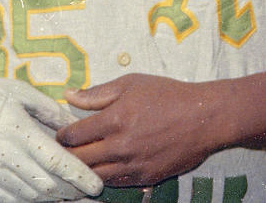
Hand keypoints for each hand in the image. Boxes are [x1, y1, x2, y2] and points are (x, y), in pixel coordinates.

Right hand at [0, 73, 102, 202]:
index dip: (80, 176)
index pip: (57, 161)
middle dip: (71, 192)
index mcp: (19, 130)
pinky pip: (9, 199)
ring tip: (69, 196)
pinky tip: (41, 198)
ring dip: (53, 199)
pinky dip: (29, 201)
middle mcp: (7, 155)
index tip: (96, 184)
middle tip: (87, 192)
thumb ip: (49, 110)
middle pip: (47, 184)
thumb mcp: (20, 92)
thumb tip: (73, 125)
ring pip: (30, 196)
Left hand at [56, 74, 216, 187]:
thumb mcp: (130, 83)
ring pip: (95, 176)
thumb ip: (96, 93)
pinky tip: (102, 169)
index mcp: (114, 119)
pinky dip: (105, 177)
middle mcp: (121, 146)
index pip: (73, 136)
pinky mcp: (146, 177)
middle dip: (68, 156)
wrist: (204, 117)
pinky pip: (116, 183)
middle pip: (80, 160)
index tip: (61, 134)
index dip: (62, 136)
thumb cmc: (167, 95)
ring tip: (80, 162)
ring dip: (84, 170)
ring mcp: (134, 165)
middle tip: (63, 151)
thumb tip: (69, 95)